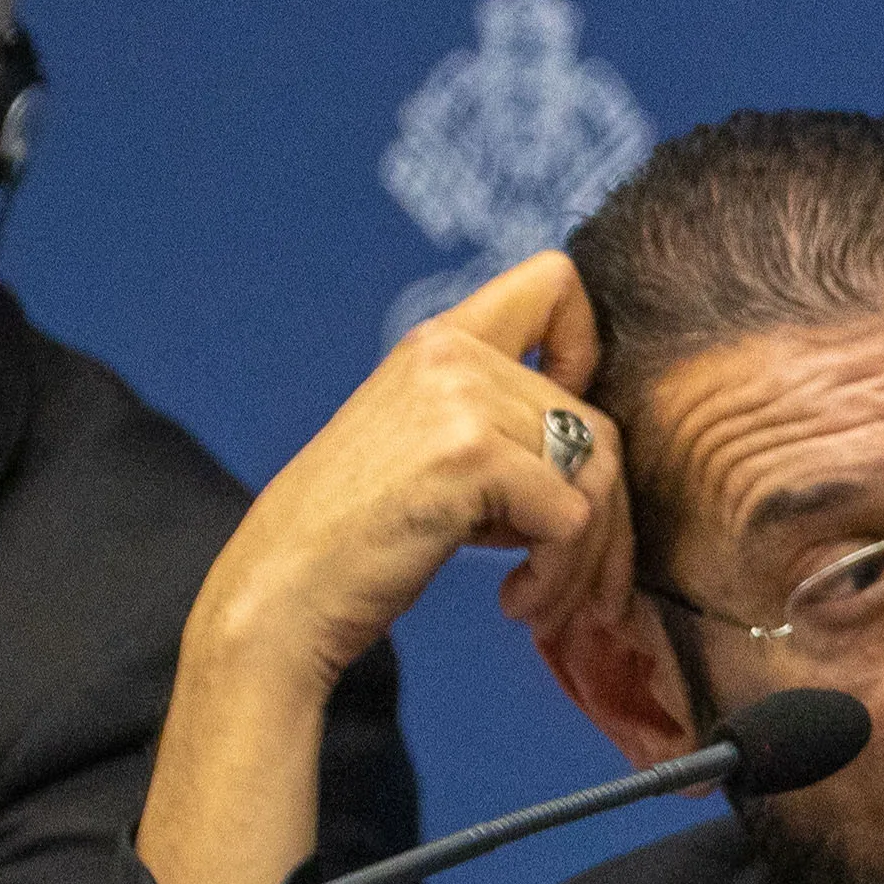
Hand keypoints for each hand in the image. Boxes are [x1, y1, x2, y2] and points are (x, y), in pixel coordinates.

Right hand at [141, 256, 628, 883]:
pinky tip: (513, 601)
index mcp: (440, 342)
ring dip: (583, 558)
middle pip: (598, 423)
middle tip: (569, 580)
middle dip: (602, 517)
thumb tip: (596, 462)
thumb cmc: (356, 540)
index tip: (565, 438)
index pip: (556, 281)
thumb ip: (497, 425)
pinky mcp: (472, 456)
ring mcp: (462, 399)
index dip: (588, 349)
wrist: (281, 593)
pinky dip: (559, 575)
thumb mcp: (426, 450)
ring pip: (596, 478)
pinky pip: (573, 521)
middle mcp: (452, 353)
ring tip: (540, 600)